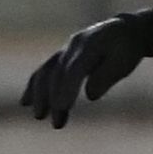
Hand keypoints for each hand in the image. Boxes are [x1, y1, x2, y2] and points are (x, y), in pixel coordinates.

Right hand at [21, 7, 152, 128]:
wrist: (124, 30)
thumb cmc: (127, 50)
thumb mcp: (124, 63)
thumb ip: (106, 77)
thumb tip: (90, 96)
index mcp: (91, 45)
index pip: (76, 68)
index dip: (67, 88)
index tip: (61, 107)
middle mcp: (73, 46)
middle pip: (58, 72)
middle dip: (53, 97)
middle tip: (56, 123)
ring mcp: (65, 50)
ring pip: (47, 72)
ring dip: (41, 95)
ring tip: (39, 116)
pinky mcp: (61, 56)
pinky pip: (45, 71)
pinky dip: (35, 86)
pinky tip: (25, 103)